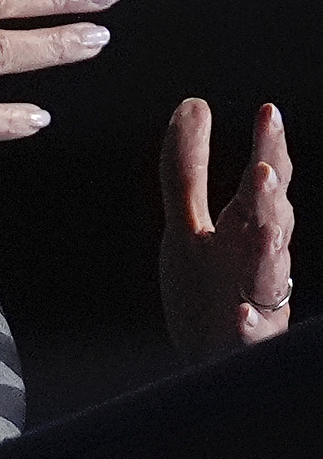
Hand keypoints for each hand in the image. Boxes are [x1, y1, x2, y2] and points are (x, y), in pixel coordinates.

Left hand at [159, 97, 296, 358]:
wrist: (209, 354)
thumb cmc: (209, 284)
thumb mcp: (188, 222)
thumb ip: (187, 170)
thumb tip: (193, 104)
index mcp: (246, 225)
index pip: (263, 180)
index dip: (268, 148)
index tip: (268, 112)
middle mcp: (259, 255)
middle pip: (272, 219)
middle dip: (271, 195)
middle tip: (266, 168)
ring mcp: (258, 295)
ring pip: (271, 270)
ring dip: (269, 249)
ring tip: (264, 229)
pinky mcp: (247, 335)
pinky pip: (252, 328)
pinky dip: (249, 320)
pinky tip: (242, 311)